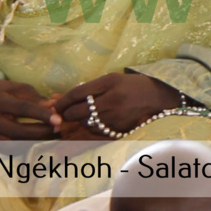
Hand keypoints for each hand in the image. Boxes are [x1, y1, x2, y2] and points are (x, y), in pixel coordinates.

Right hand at [0, 77, 54, 140]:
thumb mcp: (21, 89)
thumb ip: (37, 99)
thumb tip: (54, 108)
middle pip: (17, 130)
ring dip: (36, 140)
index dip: (42, 114)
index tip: (59, 119)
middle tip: (59, 128)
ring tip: (51, 133)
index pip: (21, 109)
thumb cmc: (7, 92)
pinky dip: (27, 145)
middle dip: (41, 131)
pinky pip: (11, 149)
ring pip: (15, 143)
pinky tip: (39, 138)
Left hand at [51, 73, 182, 136]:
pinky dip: (92, 128)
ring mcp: (116, 116)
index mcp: (109, 83)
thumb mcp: (110, 79)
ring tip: (83, 117)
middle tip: (64, 114)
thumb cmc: (131, 85)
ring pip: (84, 123)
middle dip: (67, 114)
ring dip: (79, 121)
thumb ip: (86, 88)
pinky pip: (96, 131)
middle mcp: (112, 100)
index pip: (76, 94)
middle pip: (77, 112)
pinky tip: (96, 122)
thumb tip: (56, 99)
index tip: (53, 105)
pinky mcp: (119, 128)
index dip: (61, 101)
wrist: (157, 97)